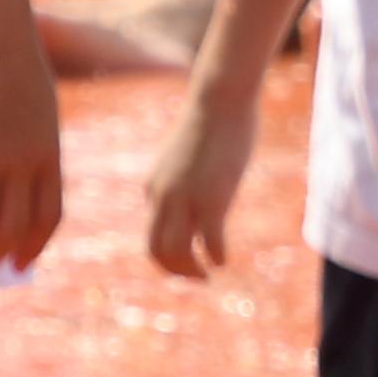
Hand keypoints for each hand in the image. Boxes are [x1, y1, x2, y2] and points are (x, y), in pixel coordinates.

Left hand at [144, 92, 256, 277]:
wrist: (220, 98)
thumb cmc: (211, 119)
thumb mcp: (188, 154)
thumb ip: (187, 176)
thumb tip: (201, 186)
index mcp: (153, 187)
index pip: (155, 229)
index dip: (171, 248)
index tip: (191, 253)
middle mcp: (163, 197)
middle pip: (156, 250)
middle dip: (173, 271)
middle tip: (195, 278)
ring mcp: (186, 200)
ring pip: (177, 252)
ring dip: (191, 271)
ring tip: (207, 275)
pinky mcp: (212, 199)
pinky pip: (210, 242)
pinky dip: (215, 257)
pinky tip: (224, 262)